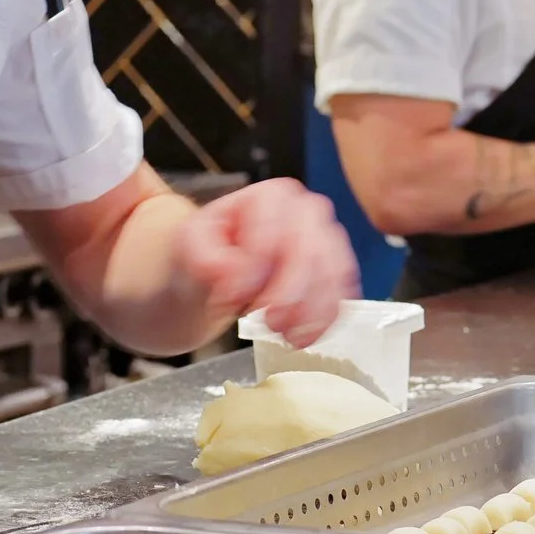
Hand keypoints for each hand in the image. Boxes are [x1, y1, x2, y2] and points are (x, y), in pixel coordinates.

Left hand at [173, 179, 358, 347]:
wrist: (220, 272)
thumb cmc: (210, 251)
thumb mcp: (192, 245)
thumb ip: (207, 257)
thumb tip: (233, 275)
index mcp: (271, 196)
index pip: (273, 230)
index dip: (254, 269)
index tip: (232, 297)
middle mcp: (307, 211)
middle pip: (311, 251)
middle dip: (291, 293)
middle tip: (269, 323)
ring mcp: (327, 240)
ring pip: (333, 275)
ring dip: (313, 311)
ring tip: (287, 337)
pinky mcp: (336, 272)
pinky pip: (342, 295)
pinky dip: (325, 319)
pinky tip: (306, 336)